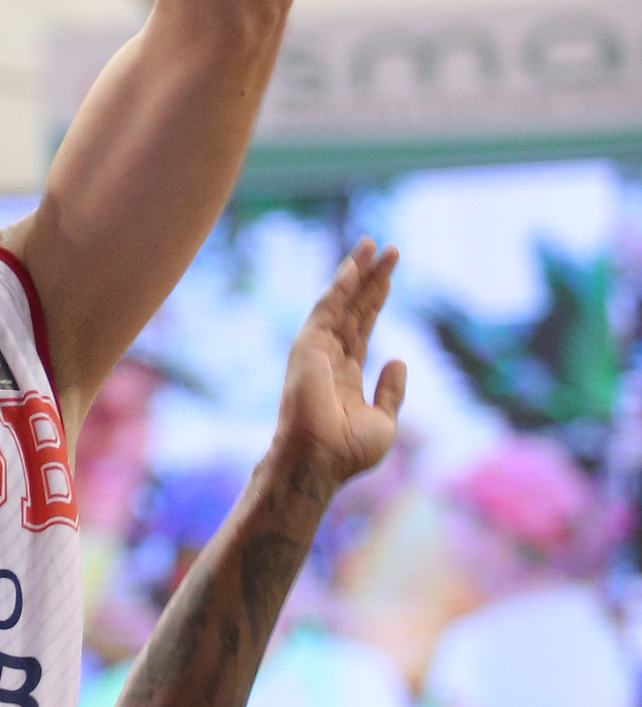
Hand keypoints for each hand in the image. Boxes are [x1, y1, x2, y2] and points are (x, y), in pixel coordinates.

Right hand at [274, 239, 404, 496]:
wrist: (319, 461)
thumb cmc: (347, 451)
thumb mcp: (383, 421)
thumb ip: (391, 391)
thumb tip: (398, 358)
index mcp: (345, 372)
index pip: (363, 326)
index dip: (376, 299)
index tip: (389, 275)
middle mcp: (330, 355)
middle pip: (354, 307)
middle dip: (371, 277)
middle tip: (388, 248)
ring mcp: (317, 349)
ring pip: (341, 301)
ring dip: (357, 272)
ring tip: (373, 245)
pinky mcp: (307, 346)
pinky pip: (326, 309)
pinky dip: (339, 286)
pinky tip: (353, 267)